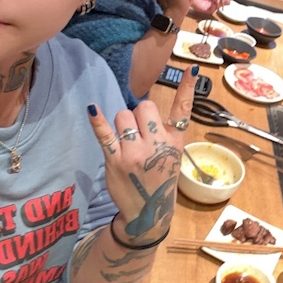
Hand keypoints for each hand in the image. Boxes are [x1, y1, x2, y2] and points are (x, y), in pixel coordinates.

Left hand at [87, 66, 197, 243]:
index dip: (187, 88)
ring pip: (124, 116)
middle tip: (138, 134)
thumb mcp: (172, 157)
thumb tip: (141, 109)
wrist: (148, 213)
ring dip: (122, 124)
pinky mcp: (116, 160)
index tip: (191, 69)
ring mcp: (136, 153)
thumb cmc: (159, 180)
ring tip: (126, 143)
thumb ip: (163, 134)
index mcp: (175, 142)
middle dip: (139, 115)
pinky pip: (105, 134)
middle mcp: (158, 145)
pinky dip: (97, 121)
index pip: (183, 110)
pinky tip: (91, 108)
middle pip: (143, 107)